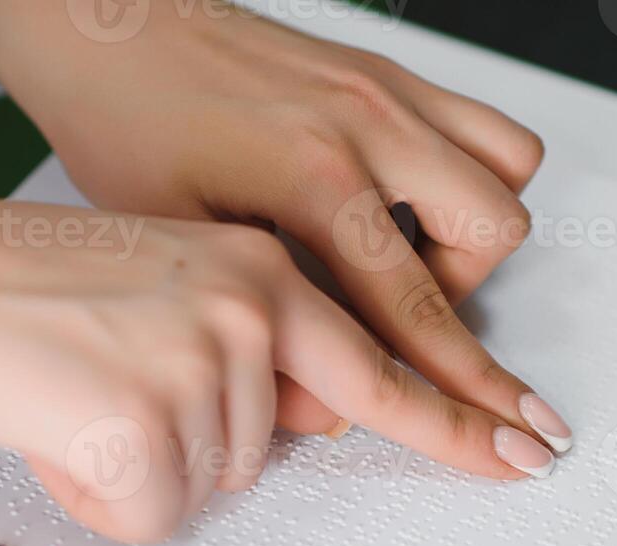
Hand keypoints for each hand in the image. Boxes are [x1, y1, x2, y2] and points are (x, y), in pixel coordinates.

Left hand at [0, 0, 573, 455]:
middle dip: (463, 300)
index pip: (417, 309)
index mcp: (312, 176)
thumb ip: (270, 330)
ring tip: (411, 260)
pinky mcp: (387, 73)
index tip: (506, 433)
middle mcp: (367, 125)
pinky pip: (484, 127)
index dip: (465, 389)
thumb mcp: (185, 250)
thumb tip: (333, 409)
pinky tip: (409, 208)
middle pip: (490, 236)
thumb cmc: (125, 121)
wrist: (107, 24)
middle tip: (402, 321)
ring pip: (509, 173)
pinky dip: (474, 176)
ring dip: (476, 235)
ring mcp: (386, 91)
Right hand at [0, 195, 559, 543]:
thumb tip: (308, 415)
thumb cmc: (23, 287)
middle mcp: (252, 301)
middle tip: (127, 392)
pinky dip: (103, 496)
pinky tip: (58, 429)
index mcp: (262, 263)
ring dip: (145, 464)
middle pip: (282, 442)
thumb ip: (260, 346)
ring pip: (213, 483)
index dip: (466, 415)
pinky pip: (155, 515)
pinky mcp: (151, 419)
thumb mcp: (168, 285)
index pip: (390, 356)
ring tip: (75, 395)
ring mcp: (207, 359)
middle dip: (208, 444)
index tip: (527, 444)